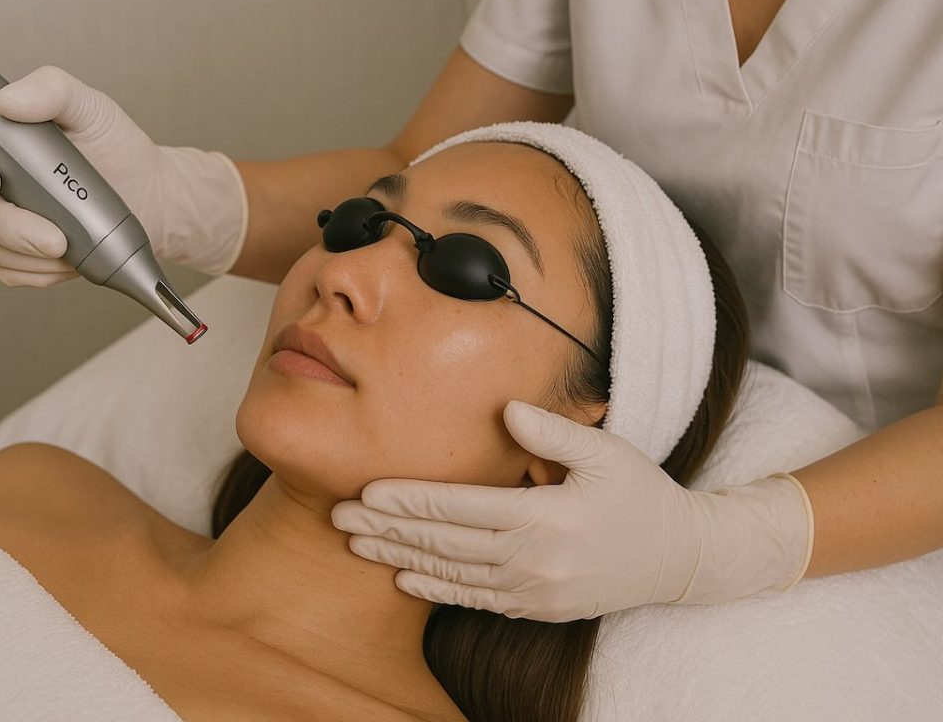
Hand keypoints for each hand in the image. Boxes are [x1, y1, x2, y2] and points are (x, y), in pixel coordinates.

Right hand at [0, 65, 248, 284]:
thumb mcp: (90, 107)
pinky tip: (67, 262)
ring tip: (70, 247)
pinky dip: (39, 272)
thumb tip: (8, 100)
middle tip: (54, 236)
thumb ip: (52, 89)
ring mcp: (2, 221)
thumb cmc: (116, 147)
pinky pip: (10, 272)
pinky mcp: (20, 255)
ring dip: (28, 254)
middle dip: (9, 227)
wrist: (151, 195)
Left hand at [331, 400, 813, 621]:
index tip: (368, 491)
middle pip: (443, 544)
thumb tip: (507, 412)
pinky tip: (403, 579)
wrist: (679, 559)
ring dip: (399, 559)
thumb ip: (553, 433)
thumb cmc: (640, 495)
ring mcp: (533, 591)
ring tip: (357, 544)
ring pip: (451, 573)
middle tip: (339, 516)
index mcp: (544, 518)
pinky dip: (435, 590)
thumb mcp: (607, 453)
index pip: (460, 508)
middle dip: (387, 530)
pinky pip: (474, 600)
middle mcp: (532, 560)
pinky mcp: (537, 608)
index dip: (410, 501)